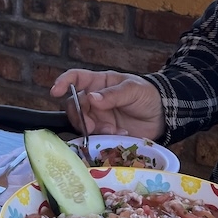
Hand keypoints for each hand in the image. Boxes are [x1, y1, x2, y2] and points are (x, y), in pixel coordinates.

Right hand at [51, 69, 165, 140]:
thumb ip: (112, 94)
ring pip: (81, 123)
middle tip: (91, 126)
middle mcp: (93, 100)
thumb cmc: (147, 95)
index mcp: (98, 83)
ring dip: (92, 129)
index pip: (75, 78)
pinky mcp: (103, 132)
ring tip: (112, 131)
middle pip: (73, 105)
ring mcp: (97, 117)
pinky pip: (94, 136)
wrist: (163, 116)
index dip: (62, 82)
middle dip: (79, 116)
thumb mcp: (133, 90)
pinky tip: (119, 135)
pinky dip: (103, 138)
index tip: (54, 91)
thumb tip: (91, 98)